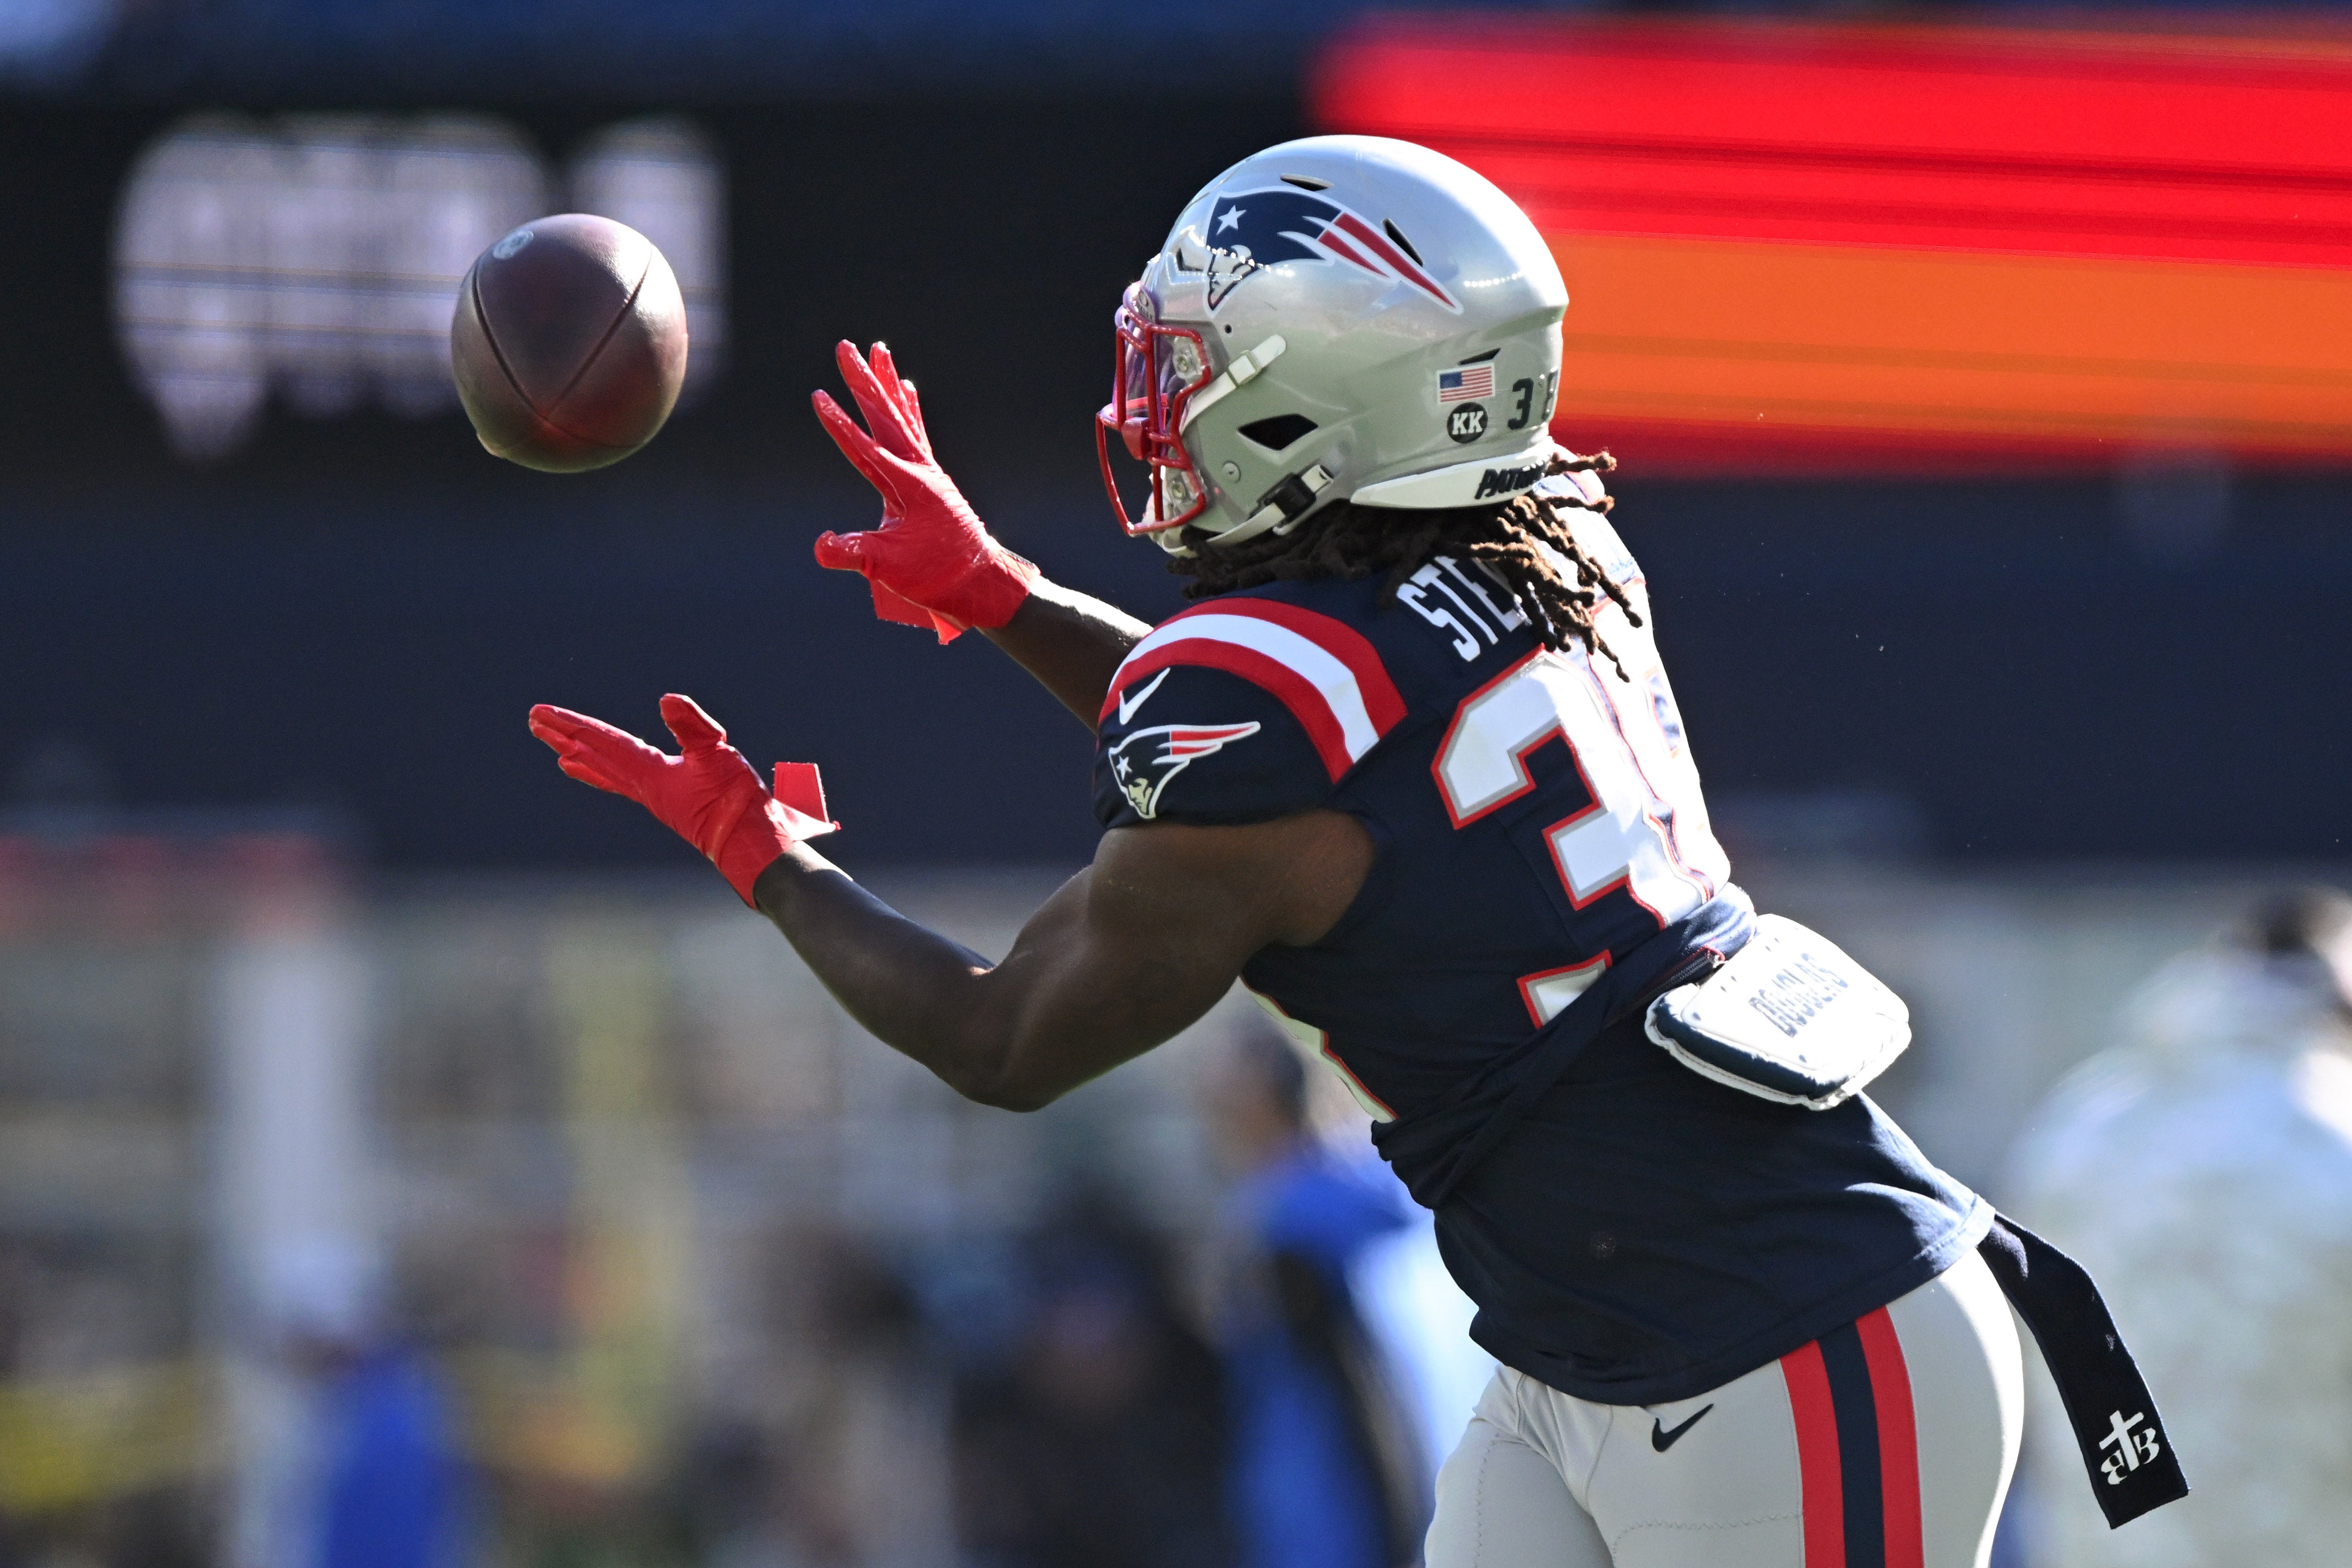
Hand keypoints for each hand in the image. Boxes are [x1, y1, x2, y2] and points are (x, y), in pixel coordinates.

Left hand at [529, 694, 835, 905]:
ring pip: (608, 772)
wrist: (750, 845)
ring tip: (561, 754)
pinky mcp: (669, 803)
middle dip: (565, 737)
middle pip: (595, 757)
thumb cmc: (734, 802)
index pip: (602, 743)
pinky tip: (612, 774)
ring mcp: (654, 797)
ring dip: (584, 758)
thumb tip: (667, 699)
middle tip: (535, 722)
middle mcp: (643, 786)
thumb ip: (693, 726)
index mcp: (647, 774)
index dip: (572, 725)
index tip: (541, 714)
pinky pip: (627, 784)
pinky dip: (609, 775)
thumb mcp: (716, 755)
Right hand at [811, 340, 1037, 643]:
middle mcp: (919, 469)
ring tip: (879, 350)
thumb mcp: (888, 568)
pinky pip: (918, 432)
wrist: (979, 581)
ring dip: (888, 383)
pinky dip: (910, 410)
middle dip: (864, 380)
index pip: (864, 447)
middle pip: (885, 416)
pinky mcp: (931, 478)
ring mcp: (927, 470)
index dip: (840, 423)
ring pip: (903, 416)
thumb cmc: (937, 575)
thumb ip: (853, 554)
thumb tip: (820, 546)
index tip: (819, 396)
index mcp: (906, 485)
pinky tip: (908, 391)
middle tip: (845, 346)